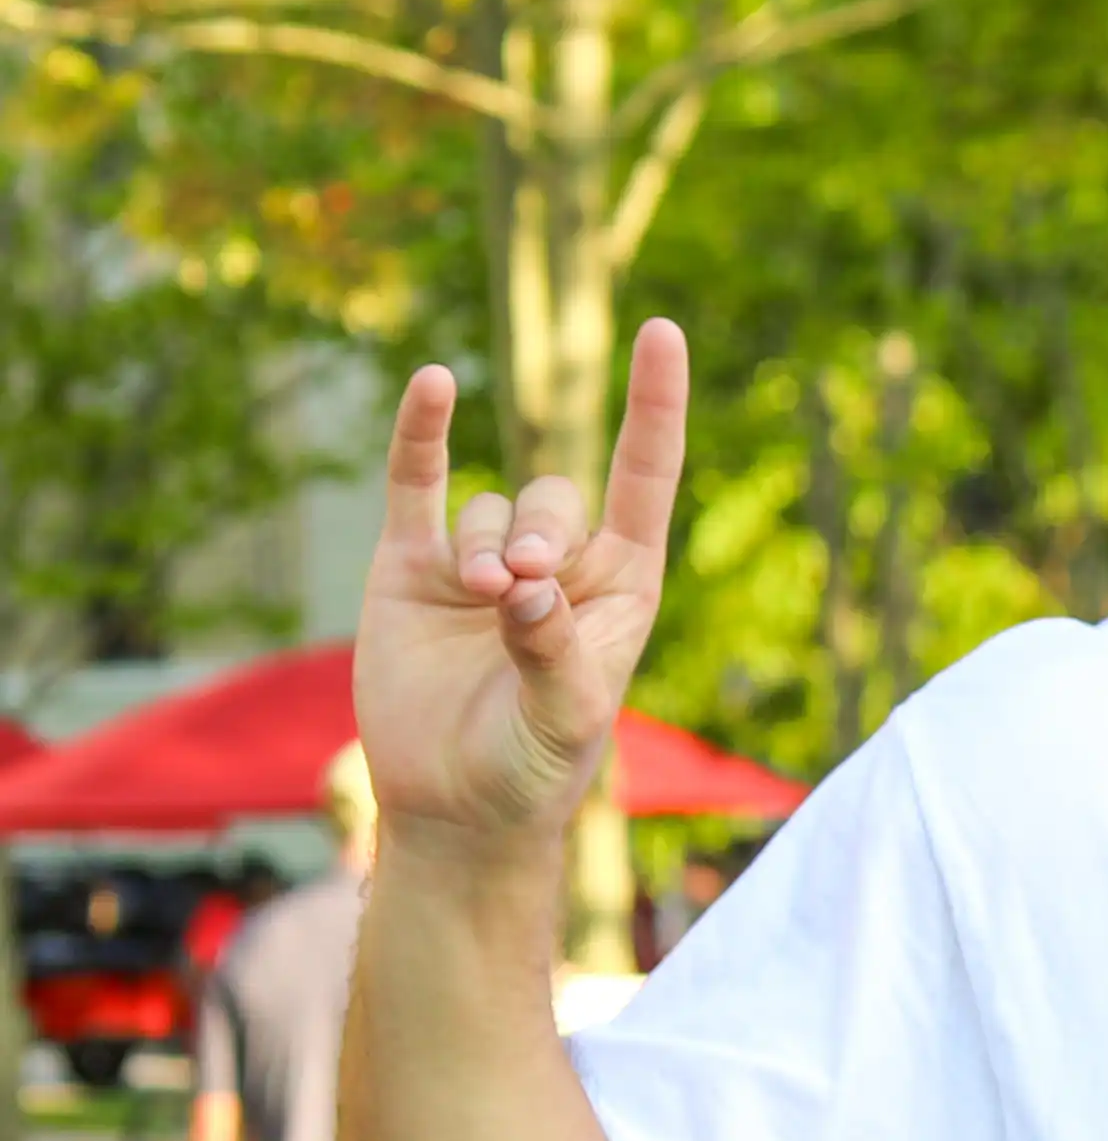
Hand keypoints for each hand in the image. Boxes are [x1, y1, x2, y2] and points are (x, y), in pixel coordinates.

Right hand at [356, 325, 689, 857]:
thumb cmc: (533, 770)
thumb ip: (551, 652)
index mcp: (622, 589)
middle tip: (521, 590)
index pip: (644, 478)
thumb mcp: (563, 719)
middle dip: (541, 534)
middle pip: (558, 498)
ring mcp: (482, 560)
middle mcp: (559, 564)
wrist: (454, 807)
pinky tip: (435, 384)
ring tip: (481, 601)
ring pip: (492, 506)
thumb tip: (523, 588)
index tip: (662, 332)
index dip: (654, 406)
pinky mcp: (412, 566)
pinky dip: (423, 433)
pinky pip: (418, 482)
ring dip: (487, 544)